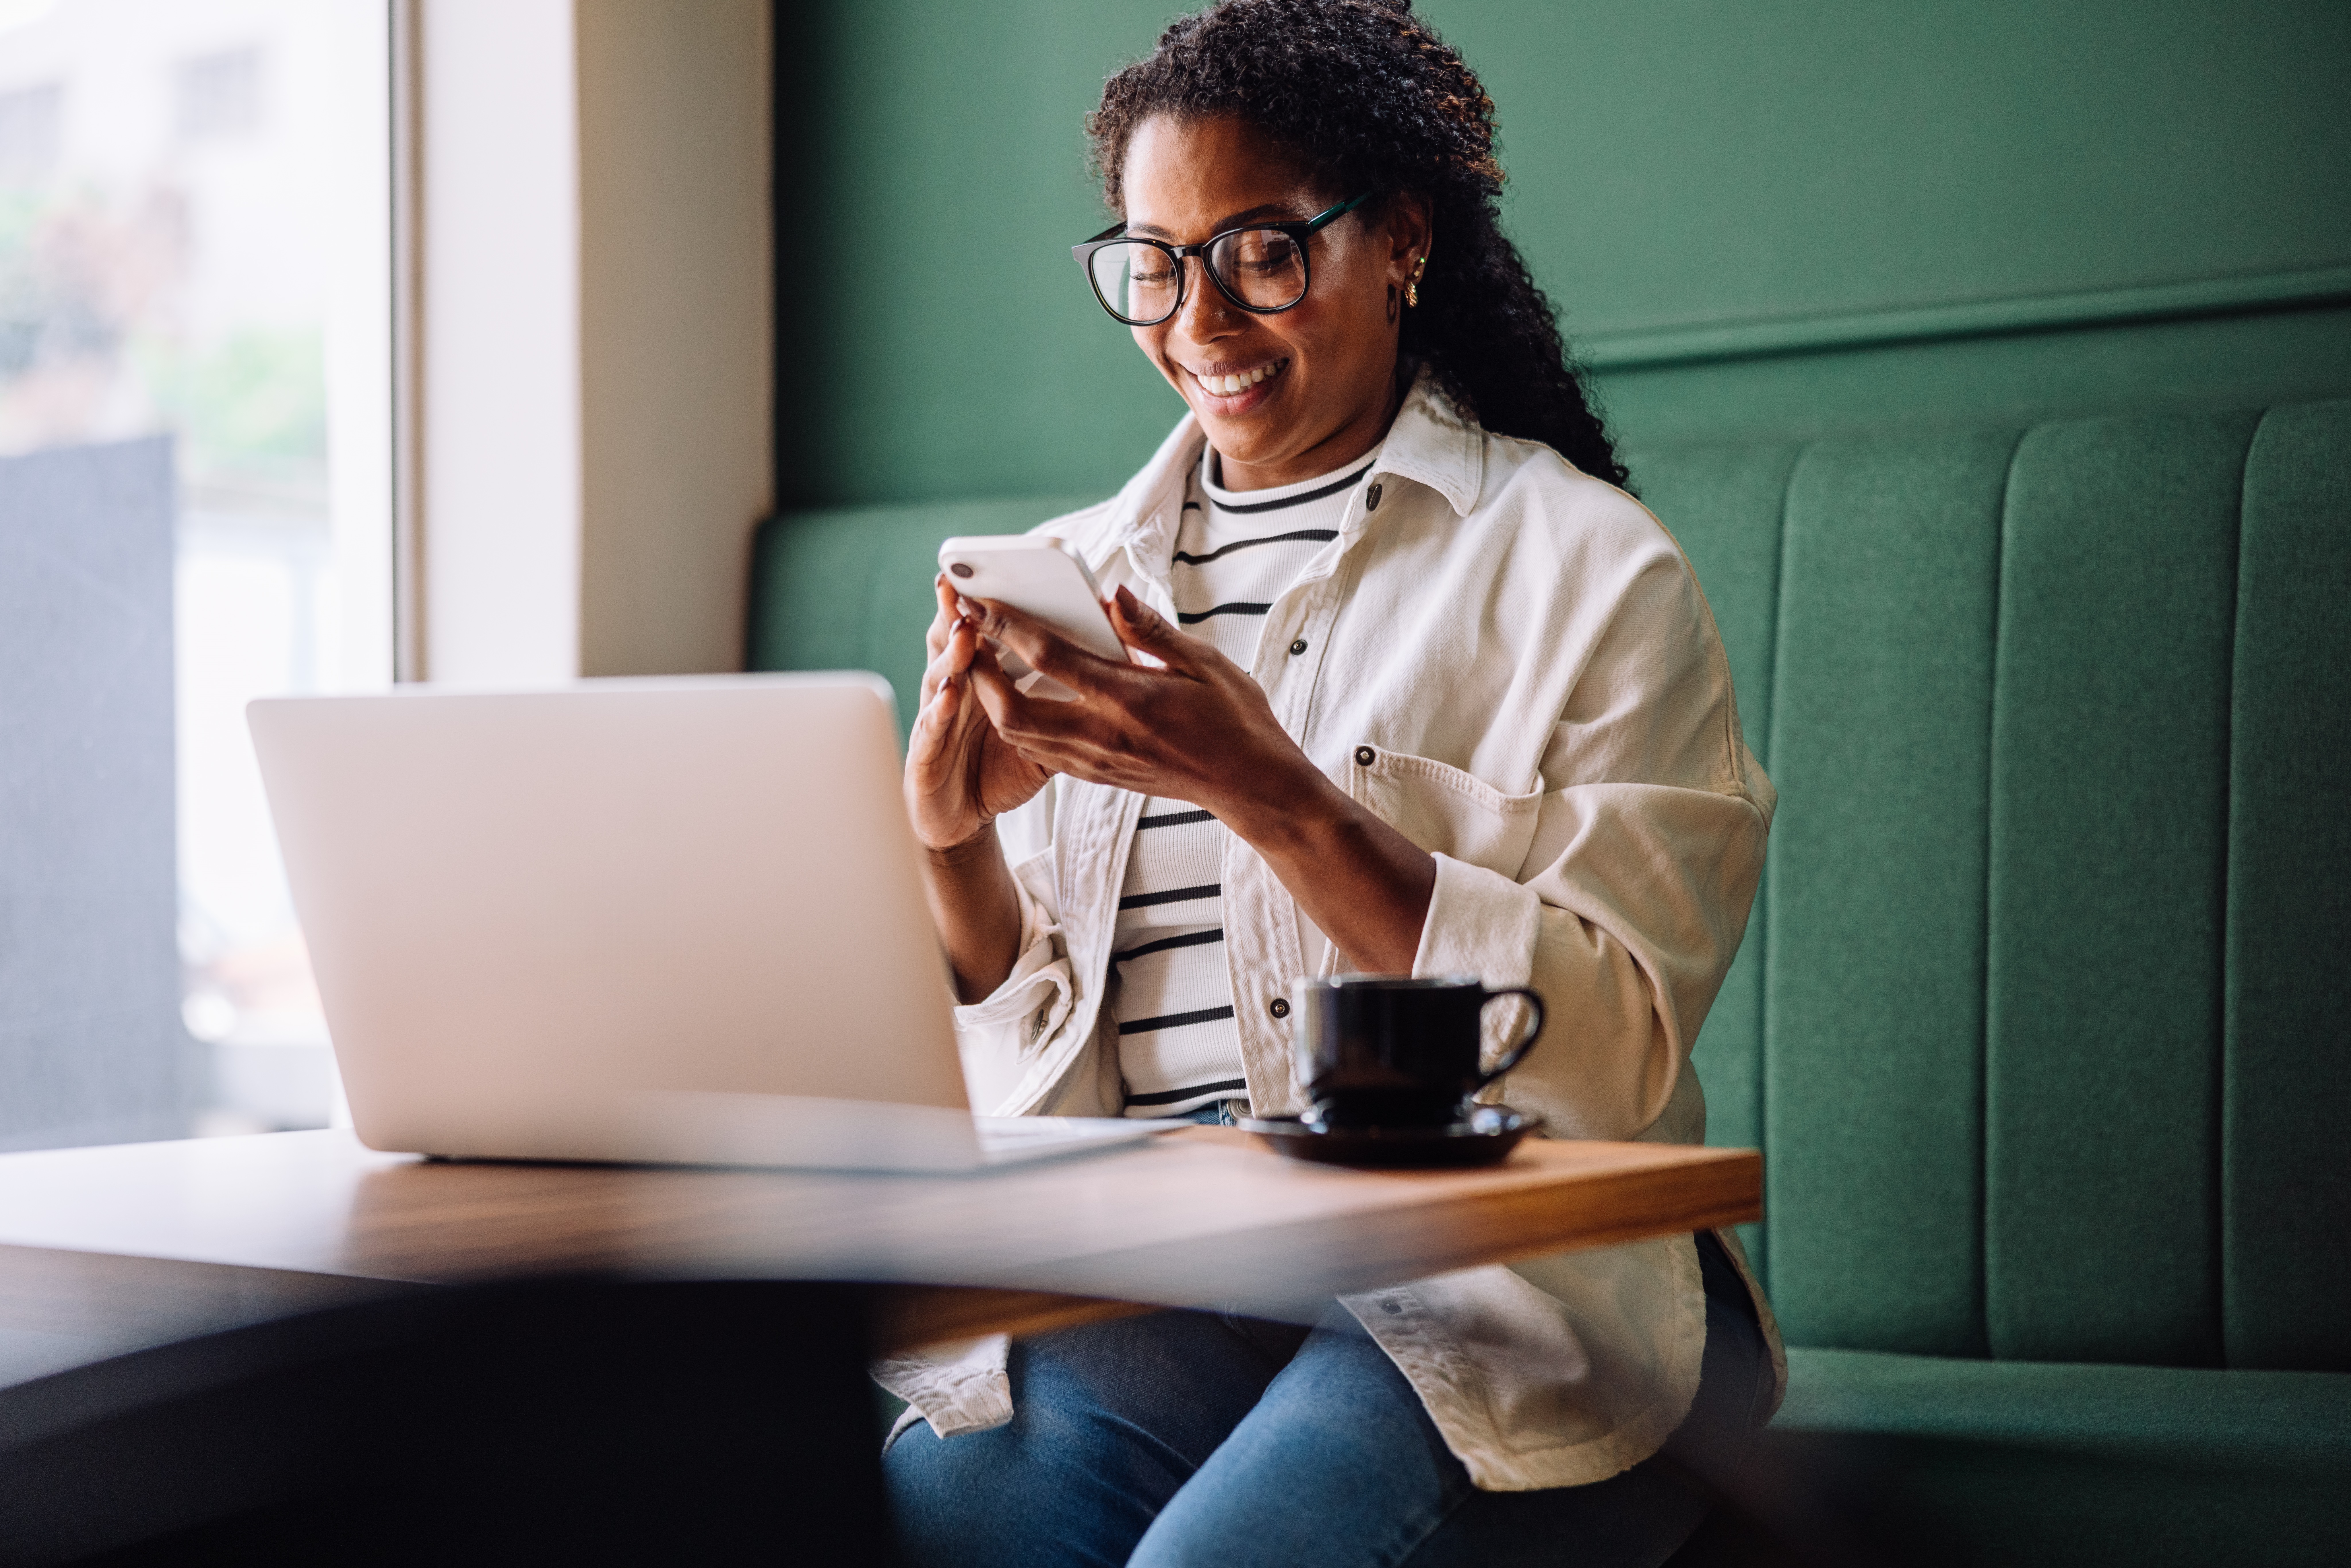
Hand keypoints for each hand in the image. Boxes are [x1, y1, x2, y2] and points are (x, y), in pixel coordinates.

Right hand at [904, 574, 1053, 851]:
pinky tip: (948, 693)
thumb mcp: (1049, 733)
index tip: (1000, 571)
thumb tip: (1106, 656)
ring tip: (964, 630)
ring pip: (939, 681)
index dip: (988, 607)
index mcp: (983, 682)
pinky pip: (929, 733)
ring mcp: (935, 725)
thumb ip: (1069, 696)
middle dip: (955, 614)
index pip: (984, 636)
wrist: (961, 822)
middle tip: (962, 583)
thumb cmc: (1002, 771)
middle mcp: (953, 695)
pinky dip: (937, 712)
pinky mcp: (923, 760)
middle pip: (953, 647)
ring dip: (951, 655)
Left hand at [960, 584, 1313, 816]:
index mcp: (1128, 699)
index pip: (1049, 657)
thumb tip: (1110, 595)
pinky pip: (1040, 751)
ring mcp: (1096, 760)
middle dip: (978, 670)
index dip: (1006, 626)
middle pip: (1012, 708)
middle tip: (965, 635)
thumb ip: (1151, 630)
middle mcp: (1103, 735)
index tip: (979, 599)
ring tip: (979, 663)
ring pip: (1019, 734)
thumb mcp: (1204, 663)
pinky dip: (1017, 723)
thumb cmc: (1235, 719)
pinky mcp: (1097, 776)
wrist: (1250, 784)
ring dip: (990, 699)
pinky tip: (1015, 697)